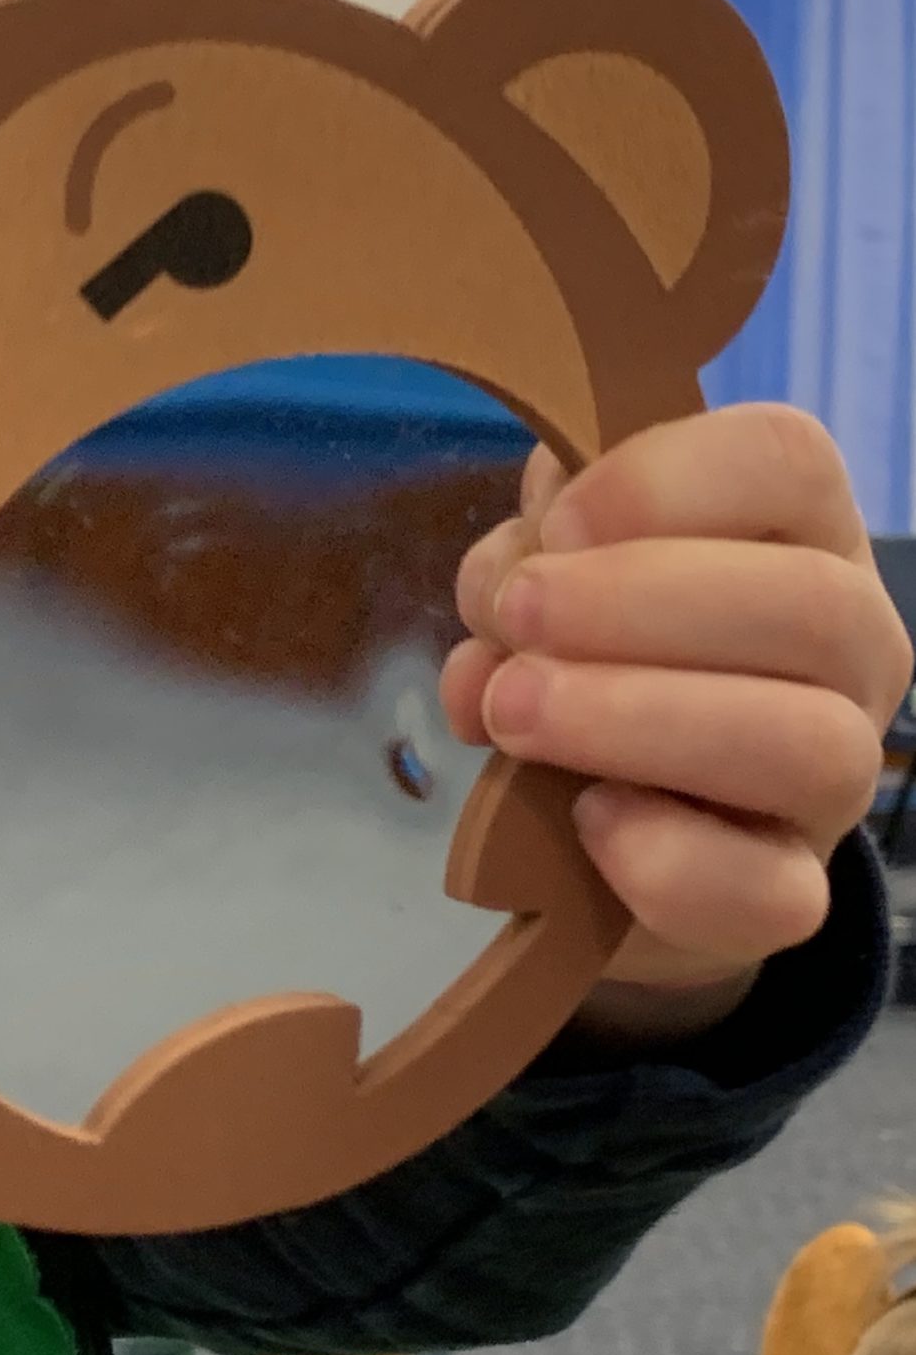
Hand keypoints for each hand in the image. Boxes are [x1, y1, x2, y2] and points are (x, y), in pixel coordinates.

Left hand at [444, 407, 910, 1041]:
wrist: (598, 835)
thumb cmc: (587, 663)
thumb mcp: (553, 578)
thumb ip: (529, 551)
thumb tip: (505, 578)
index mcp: (798, 536)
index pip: (790, 460)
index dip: (662, 480)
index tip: (553, 525)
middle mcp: (849, 650)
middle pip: (812, 603)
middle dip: (635, 603)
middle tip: (514, 619)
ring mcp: (836, 779)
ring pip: (808, 744)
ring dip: (637, 717)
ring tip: (510, 710)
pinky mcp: (788, 893)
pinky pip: (770, 894)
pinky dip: (665, 857)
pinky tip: (584, 818)